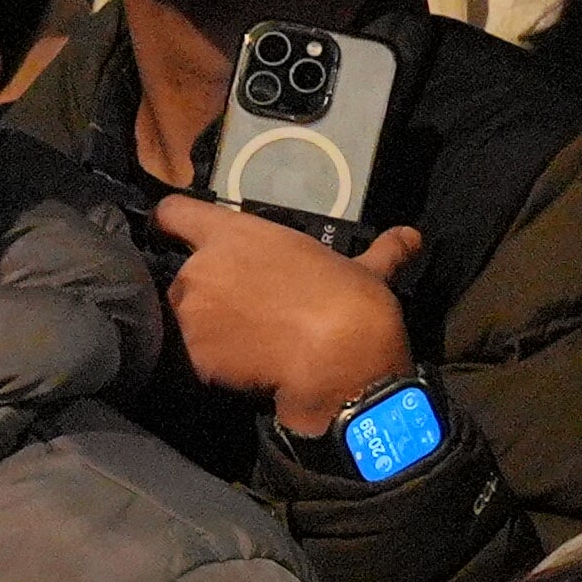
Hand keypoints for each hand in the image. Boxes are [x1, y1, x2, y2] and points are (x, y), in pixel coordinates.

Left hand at [151, 191, 426, 438]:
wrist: (337, 357)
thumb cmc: (347, 299)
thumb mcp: (366, 268)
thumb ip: (381, 251)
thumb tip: (412, 237)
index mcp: (232, 233)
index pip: (173, 213)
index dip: (169, 223)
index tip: (172, 235)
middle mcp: (200, 268)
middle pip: (179, 275)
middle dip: (202, 291)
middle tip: (236, 309)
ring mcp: (192, 314)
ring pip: (183, 318)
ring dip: (203, 328)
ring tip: (242, 342)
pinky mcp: (193, 356)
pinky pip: (194, 358)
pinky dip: (211, 364)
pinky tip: (242, 369)